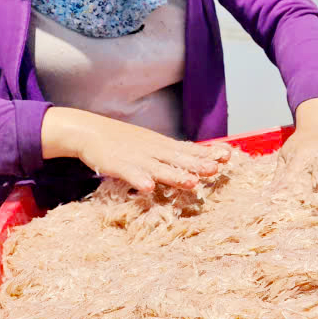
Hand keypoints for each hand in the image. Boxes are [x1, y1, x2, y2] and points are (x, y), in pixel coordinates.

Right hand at [40, 107, 230, 192]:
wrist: (89, 130)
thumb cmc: (125, 142)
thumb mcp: (154, 145)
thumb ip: (176, 154)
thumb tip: (205, 160)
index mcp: (163, 146)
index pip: (189, 149)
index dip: (207, 153)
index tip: (228, 155)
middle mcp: (154, 150)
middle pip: (179, 158)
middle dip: (197, 164)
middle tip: (216, 169)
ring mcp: (136, 157)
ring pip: (159, 167)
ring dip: (175, 175)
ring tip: (191, 183)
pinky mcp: (117, 164)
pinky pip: (129, 173)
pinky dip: (137, 179)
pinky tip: (147, 188)